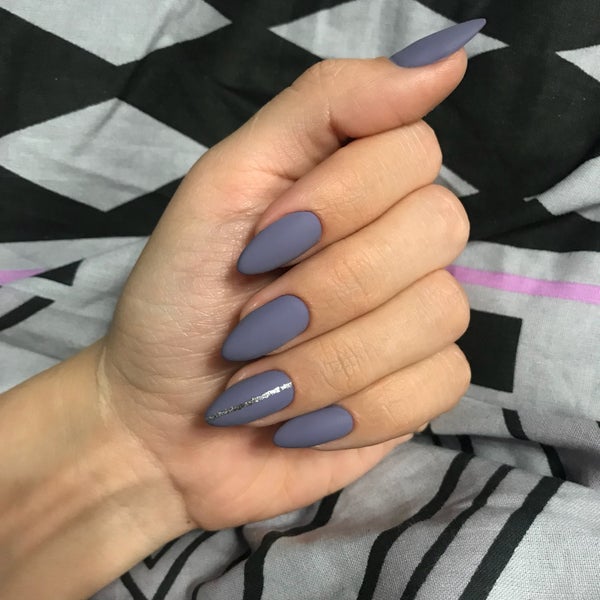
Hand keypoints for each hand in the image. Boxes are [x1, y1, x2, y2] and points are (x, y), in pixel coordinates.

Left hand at [100, 52, 470, 531]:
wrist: (164, 421)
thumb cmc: (181, 300)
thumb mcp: (223, 187)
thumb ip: (319, 110)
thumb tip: (445, 56)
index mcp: (355, 185)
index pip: (412, 150)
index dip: (338, 201)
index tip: (259, 244)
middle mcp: (400, 243)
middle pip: (438, 228)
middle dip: (328, 287)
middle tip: (253, 324)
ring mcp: (418, 318)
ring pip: (437, 314)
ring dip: (326, 360)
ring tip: (264, 381)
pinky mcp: (422, 388)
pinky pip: (437, 384)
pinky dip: (352, 410)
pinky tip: (300, 417)